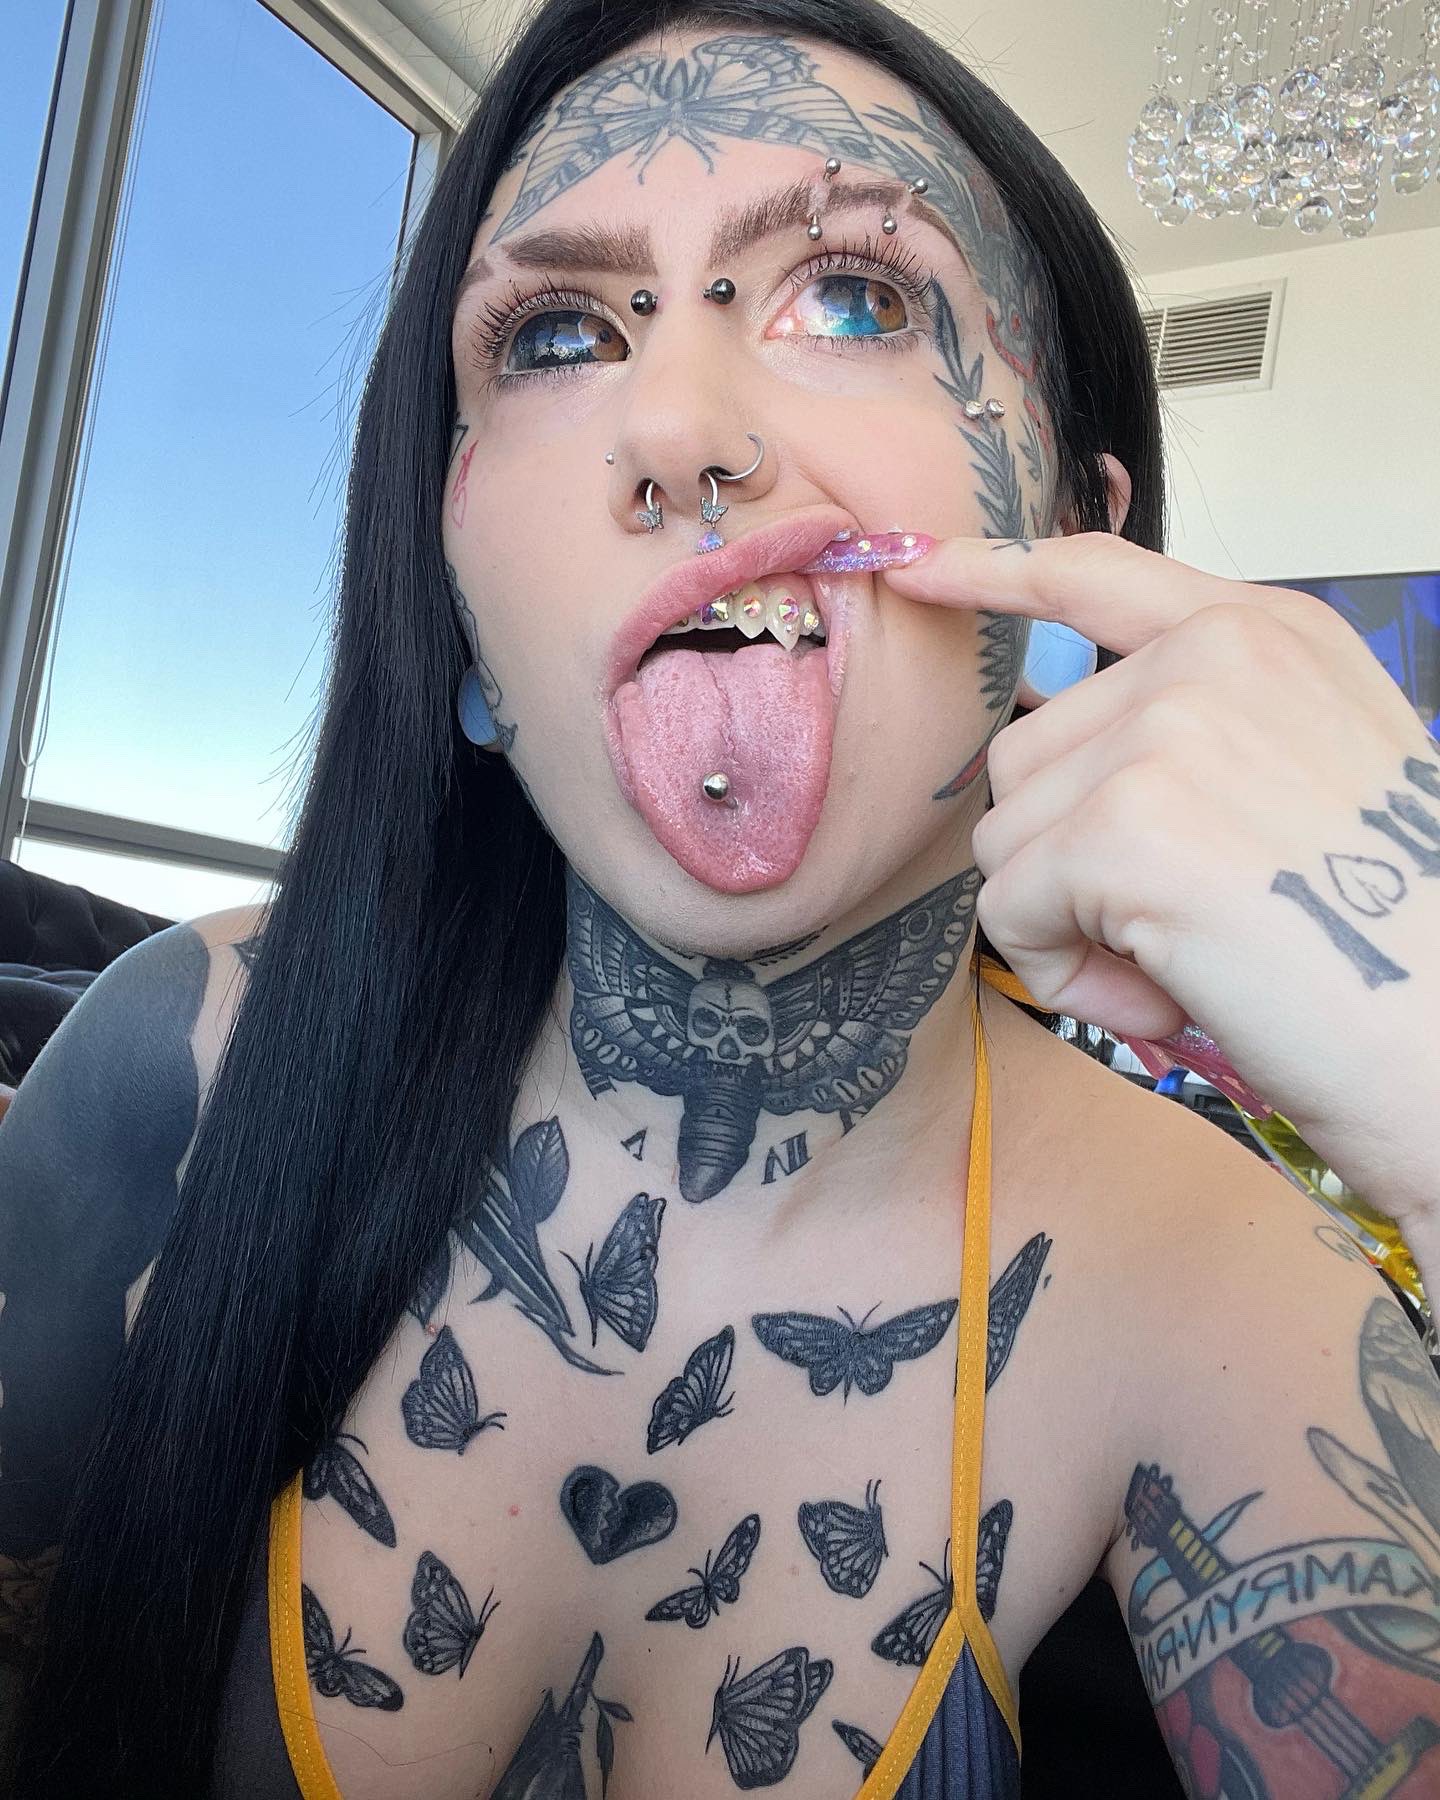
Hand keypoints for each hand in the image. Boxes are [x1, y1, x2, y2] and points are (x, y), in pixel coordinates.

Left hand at [886, 532, 1439, 1232]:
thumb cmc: (1392, 935)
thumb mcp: (1312, 771)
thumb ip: (1197, 728)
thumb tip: (1061, 755)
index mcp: (1266, 631)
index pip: (1096, 574)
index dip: (993, 572)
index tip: (915, 564)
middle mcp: (1214, 655)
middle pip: (1026, 755)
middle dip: (1072, 861)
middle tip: (1186, 924)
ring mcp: (1168, 731)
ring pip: (1008, 836)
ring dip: (1070, 922)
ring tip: (1188, 960)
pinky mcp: (1126, 826)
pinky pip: (1013, 909)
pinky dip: (1069, 973)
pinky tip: (1169, 992)